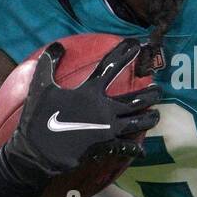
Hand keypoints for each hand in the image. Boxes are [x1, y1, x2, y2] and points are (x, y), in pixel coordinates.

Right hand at [2, 38, 160, 180]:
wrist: (38, 153)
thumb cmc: (38, 118)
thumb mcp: (39, 87)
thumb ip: (48, 64)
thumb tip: (56, 45)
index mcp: (90, 92)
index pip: (111, 66)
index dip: (124, 53)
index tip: (136, 44)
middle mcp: (104, 109)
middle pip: (135, 99)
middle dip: (151, 94)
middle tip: (159, 89)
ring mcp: (107, 129)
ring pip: (137, 123)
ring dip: (150, 118)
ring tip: (157, 114)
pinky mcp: (104, 147)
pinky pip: (125, 147)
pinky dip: (134, 148)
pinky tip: (141, 149)